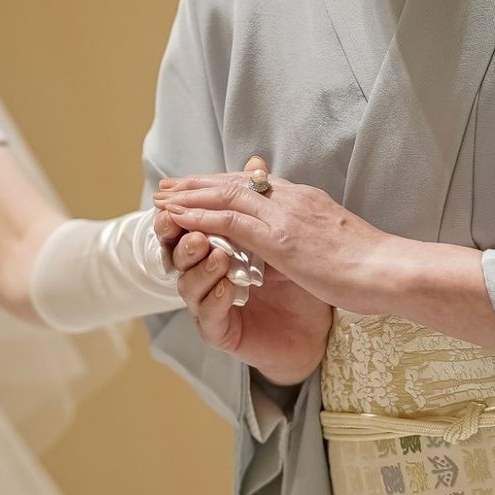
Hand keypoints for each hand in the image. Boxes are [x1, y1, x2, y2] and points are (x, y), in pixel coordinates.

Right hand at [155, 158, 332, 384]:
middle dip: (176, 235)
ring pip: (188, 286)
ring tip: (213, 251)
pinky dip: (216, 299)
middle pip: (176, 254)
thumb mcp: (282, 234)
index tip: (171, 190)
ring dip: (199, 266)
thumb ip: (259, 204)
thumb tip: (254, 161)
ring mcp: (211, 305)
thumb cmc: (300, 279)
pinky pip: (209, 317)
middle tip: (179, 218)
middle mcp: (206, 278)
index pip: (185, 227)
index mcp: (214, 251)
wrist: (322, 324)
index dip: (177, 209)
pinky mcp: (222, 332)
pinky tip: (228, 287)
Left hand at [156, 169, 494, 353]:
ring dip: (189, 196)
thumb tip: (299, 240)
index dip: (221, 184)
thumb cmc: (372, 267)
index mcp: (305, 200)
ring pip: (224, 196)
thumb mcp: (335, 242)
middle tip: (167, 184)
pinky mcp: (279, 237)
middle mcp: (292, 199)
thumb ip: (311, 234)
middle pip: (233, 183)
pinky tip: (177, 217)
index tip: (196, 185)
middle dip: (197, 183)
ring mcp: (284, 216)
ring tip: (160, 197)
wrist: (391, 271)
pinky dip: (199, 216)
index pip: (254, 186)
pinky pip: (228, 220)